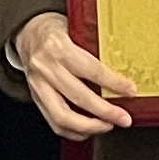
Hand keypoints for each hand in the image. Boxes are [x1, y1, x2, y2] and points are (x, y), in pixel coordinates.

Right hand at [12, 11, 132, 139]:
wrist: (28, 32)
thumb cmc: (55, 30)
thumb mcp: (75, 28)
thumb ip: (94, 47)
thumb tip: (123, 67)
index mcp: (58, 46)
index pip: (90, 69)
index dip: (113, 83)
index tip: (130, 90)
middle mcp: (46, 67)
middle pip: (78, 97)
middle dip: (105, 112)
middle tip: (123, 118)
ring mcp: (38, 85)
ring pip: (63, 116)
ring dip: (89, 127)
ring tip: (107, 126)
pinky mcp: (35, 97)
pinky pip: (53, 121)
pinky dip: (73, 131)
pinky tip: (88, 130)